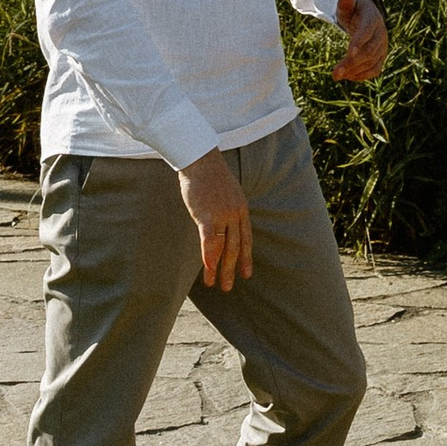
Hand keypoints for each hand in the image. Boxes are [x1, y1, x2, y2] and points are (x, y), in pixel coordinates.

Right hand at [179, 147, 251, 291]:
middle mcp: (235, 214)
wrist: (200, 158)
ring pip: (224, 248)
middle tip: (229, 286)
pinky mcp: (206, 215)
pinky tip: (208, 270)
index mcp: (241, 208)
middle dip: (233, 269)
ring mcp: (223, 215)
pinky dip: (209, 257)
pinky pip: (210, 240)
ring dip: (220, 269)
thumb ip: (226, 208)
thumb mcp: (225, 192)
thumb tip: (221, 222)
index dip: (246, 257)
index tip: (246, 274)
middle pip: (236, 247)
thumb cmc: (208, 174)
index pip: (246, 238)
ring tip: (217, 285)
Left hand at [332, 0, 387, 83]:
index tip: (349, 54)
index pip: (367, 31)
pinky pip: (375, 69)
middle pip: (369, 51)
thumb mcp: (348, 5)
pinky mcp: (381, 57)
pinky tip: (348, 77)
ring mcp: (383, 47)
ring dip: (355, 71)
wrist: (369, 16)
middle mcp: (381, 34)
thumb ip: (345, 4)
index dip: (359, 42)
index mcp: (373, 19)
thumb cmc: (354, 10)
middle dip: (352, 63)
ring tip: (337, 76)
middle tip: (335, 73)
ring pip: (372, 62)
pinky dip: (363, 75)